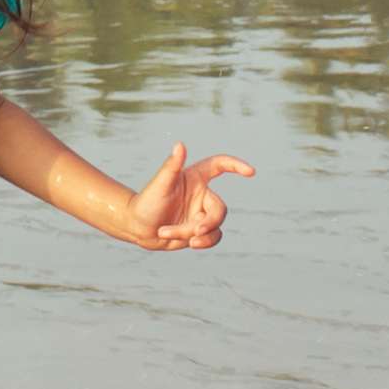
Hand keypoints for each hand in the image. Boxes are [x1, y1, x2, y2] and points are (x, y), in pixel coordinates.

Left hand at [121, 143, 251, 250]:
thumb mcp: (160, 185)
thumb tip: (180, 144)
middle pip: (220, 209)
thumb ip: (172, 166)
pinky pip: (213, 237)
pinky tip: (191, 244)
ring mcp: (201, 212)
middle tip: (195, 231)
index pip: (219, 166)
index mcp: (194, 178)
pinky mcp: (199, 229)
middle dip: (209, 222)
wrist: (136, 227)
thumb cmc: (146, 202)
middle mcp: (201, 194)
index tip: (251, 172)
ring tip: (175, 236)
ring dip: (197, 234)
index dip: (236, 165)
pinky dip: (204, 242)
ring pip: (215, 226)